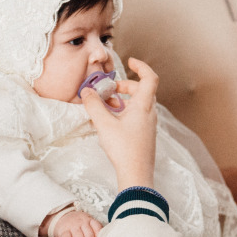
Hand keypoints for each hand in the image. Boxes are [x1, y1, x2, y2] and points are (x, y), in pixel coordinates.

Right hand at [82, 57, 158, 190]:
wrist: (136, 175)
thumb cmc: (124, 149)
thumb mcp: (104, 124)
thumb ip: (94, 105)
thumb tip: (86, 91)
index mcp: (144, 106)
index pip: (149, 78)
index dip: (141, 66)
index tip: (129, 61)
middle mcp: (149, 113)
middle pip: (141, 90)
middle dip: (124, 85)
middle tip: (109, 89)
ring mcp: (148, 125)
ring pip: (137, 104)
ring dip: (122, 100)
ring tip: (105, 106)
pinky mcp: (144, 135)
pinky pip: (136, 116)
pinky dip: (124, 112)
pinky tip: (109, 122)